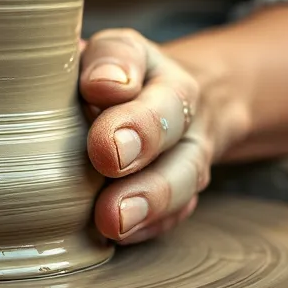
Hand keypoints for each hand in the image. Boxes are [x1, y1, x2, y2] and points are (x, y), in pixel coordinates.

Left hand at [79, 29, 213, 244]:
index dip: (118, 70)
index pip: (132, 57)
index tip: (98, 87)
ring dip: (149, 198)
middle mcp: (179, 106)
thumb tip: (100, 82)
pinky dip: (152, 224)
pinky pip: (177, 211)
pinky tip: (123, 233)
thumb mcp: (106, 54)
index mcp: (147, 62)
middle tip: (108, 155)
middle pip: (168, 118)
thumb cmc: (118, 80)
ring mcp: (189, 152)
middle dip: (141, 136)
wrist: (174, 106)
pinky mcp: (186, 192)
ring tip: (114, 217)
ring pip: (181, 173)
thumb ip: (102, 59)